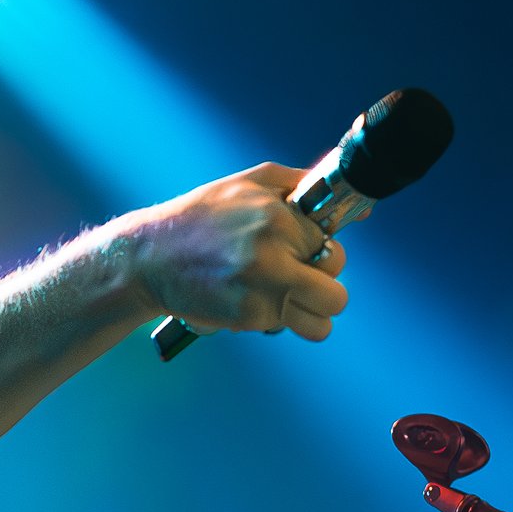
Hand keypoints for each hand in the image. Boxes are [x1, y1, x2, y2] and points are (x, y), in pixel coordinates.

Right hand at [117, 161, 346, 344]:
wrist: (150, 257)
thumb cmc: (203, 216)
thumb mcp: (253, 182)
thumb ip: (306, 186)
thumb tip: (362, 208)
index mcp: (279, 217)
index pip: (334, 248)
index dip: (317, 251)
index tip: (298, 249)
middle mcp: (273, 254)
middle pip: (335, 290)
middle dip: (320, 285)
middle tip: (293, 276)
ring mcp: (261, 290)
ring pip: (322, 320)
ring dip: (309, 313)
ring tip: (284, 296)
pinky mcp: (247, 317)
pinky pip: (288, 328)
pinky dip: (278, 320)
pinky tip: (254, 300)